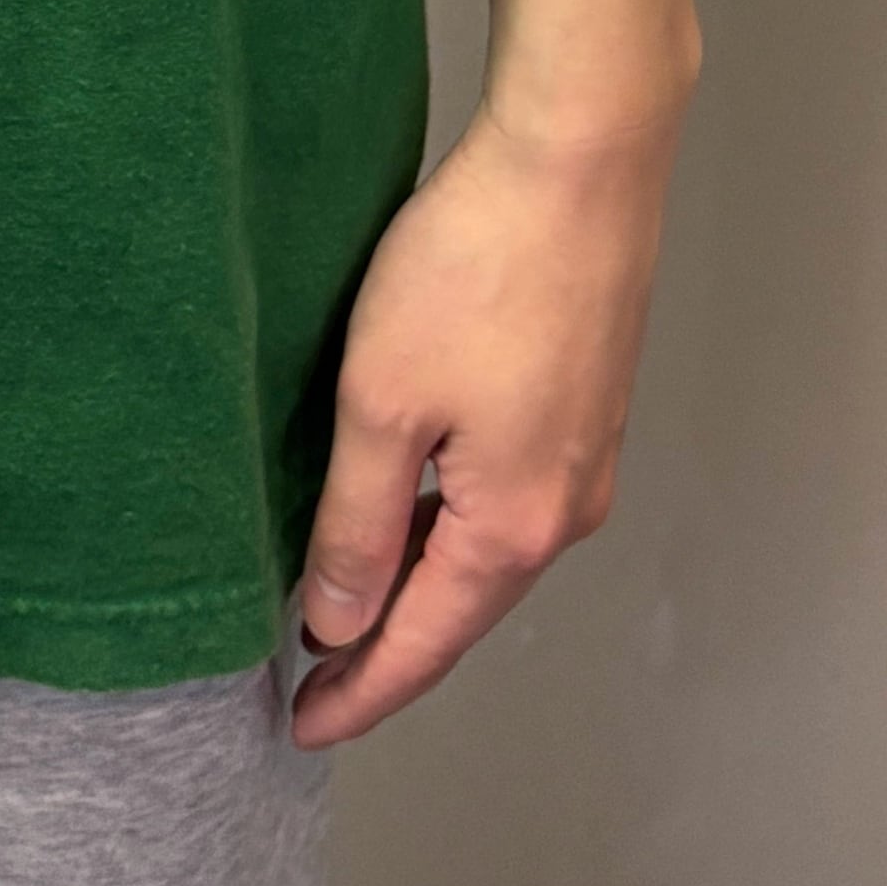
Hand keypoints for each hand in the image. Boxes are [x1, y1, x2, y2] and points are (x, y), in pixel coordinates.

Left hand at [288, 96, 680, 747]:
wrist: (576, 160)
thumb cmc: (477, 268)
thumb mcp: (382, 403)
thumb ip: (358, 523)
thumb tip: (338, 620)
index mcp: (514, 525)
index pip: (424, 643)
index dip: (359, 690)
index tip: (302, 726)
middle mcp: (565, 505)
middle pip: (462, 606)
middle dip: (387, 649)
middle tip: (314, 681)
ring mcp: (583, 452)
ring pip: (486, 548)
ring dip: (419, 584)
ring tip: (348, 606)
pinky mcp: (582, 398)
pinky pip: (506, 496)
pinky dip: (450, 525)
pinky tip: (410, 509)